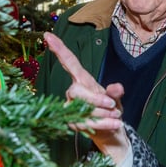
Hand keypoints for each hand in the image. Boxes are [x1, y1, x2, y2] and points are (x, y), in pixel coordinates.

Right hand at [43, 32, 129, 162]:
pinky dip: (104, 124)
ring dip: (103, 114)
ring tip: (117, 116)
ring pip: (82, 109)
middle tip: (112, 105)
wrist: (111, 130)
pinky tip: (115, 124)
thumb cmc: (110, 108)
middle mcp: (73, 92)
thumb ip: (116, 92)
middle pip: (76, 91)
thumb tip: (117, 88)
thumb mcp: (116, 97)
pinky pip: (85, 123)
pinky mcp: (72, 123)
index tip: (48, 35)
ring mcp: (70, 107)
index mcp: (83, 80)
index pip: (69, 62)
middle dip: (96, 99)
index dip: (59, 49)